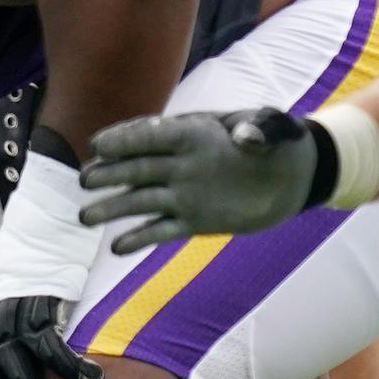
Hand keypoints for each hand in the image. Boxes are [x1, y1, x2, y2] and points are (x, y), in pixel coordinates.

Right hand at [79, 108, 317, 254]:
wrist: (293, 177)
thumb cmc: (279, 142)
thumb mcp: (275, 129)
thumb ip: (260, 130)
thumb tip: (245, 139)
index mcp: (194, 134)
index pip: (153, 135)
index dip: (125, 138)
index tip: (98, 145)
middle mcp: (181, 165)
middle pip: (138, 168)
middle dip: (110, 173)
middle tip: (85, 180)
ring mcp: (184, 194)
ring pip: (142, 201)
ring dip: (113, 208)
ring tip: (85, 217)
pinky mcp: (194, 221)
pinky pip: (162, 231)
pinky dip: (140, 239)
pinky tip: (117, 249)